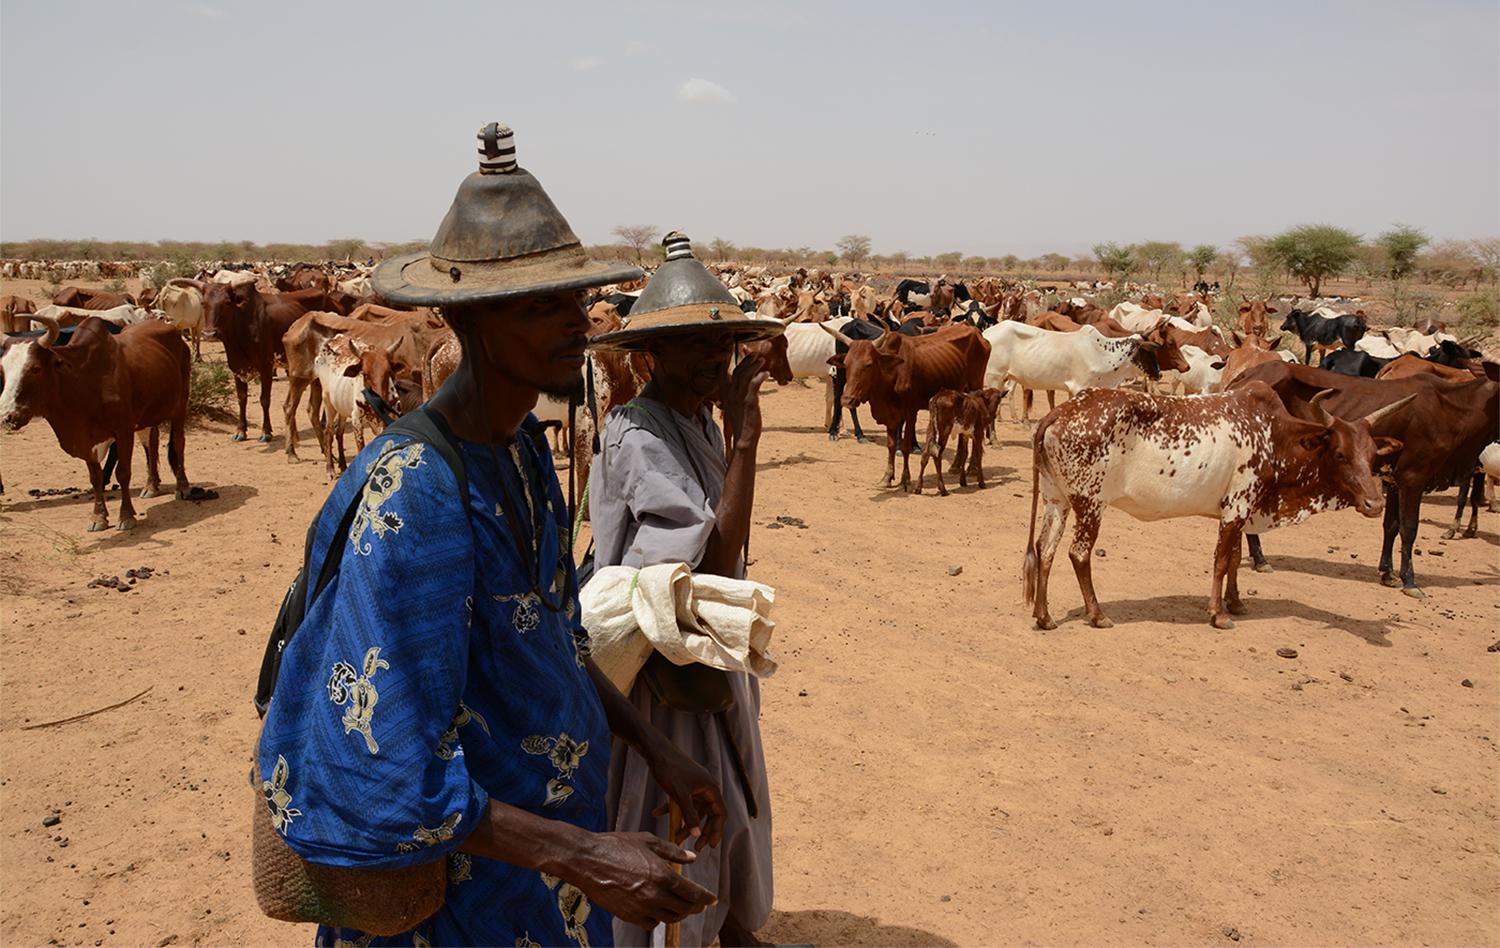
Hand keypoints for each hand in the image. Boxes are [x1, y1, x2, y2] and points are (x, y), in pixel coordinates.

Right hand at [570, 831, 716, 928]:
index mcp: (662, 875)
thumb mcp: (648, 841)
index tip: (712, 900)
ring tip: (680, 908)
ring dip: (678, 914)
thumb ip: (672, 851)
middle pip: (683, 909)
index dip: (705, 898)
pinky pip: (650, 923)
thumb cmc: (616, 845)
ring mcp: (640, 907)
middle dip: (694, 907)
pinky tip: (657, 910)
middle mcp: (654, 894)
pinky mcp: (628, 915)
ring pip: (669, 919)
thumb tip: (692, 857)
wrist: (587, 860)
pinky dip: (658, 919)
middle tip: (698, 905)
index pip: (692, 893)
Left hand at [646, 736, 726, 851]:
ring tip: (676, 838)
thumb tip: (697, 834)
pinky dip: (673, 810)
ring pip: (694, 811)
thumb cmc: (669, 769)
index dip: (717, 830)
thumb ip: (689, 815)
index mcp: (711, 787)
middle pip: (709, 814)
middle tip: (697, 847)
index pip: (720, 813)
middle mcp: (706, 787)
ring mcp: (695, 786)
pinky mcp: (684, 785)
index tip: (710, 846)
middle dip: (702, 831)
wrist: (655, 750)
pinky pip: (682, 802)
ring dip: (686, 824)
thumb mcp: (679, 794)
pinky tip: (657, 813)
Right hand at [720, 353, 769, 445]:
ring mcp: (739, 398)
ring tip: (762, 360)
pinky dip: (760, 377)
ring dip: (754, 365)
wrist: (744, 438)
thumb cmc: (741, 421)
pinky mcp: (749, 402)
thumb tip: (744, 383)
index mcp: (724, 394)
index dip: (726, 361)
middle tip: (755, 354)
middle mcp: (730, 394)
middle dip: (746, 360)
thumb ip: (737, 393)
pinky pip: (754, 385)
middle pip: (737, 371)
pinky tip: (766, 374)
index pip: (721, 373)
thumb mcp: (735, 405)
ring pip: (745, 375)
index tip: (731, 351)